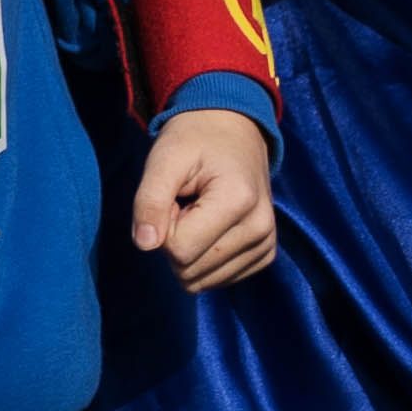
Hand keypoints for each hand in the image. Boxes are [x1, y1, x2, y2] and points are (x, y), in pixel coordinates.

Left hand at [132, 106, 277, 291]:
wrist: (233, 129)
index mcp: (239, 201)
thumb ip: (150, 200)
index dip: (163, 224)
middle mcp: (260, 229)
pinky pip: (218, 280)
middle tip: (183, 203)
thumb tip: (145, 245)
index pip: (180, 250)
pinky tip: (211, 224)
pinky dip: (205, 257)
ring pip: (202, 281)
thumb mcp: (164, 158)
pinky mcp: (264, 254)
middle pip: (190, 270)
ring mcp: (266, 244)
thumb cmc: (195, 140)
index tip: (172, 196)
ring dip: (189, 249)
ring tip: (197, 211)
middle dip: (174, 240)